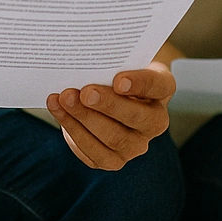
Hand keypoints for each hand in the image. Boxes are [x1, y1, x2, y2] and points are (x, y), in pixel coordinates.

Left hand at [46, 63, 174, 169]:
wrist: (113, 97)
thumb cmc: (118, 72)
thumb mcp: (123, 61)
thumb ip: (113, 61)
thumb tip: (87, 61)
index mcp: (162, 89)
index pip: (157, 86)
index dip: (139, 84)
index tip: (118, 80)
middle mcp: (156, 122)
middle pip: (135, 117)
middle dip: (107, 105)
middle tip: (84, 92)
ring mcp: (136, 145)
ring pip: (113, 139)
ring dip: (84, 118)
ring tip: (64, 99)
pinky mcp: (113, 160)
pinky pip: (93, 151)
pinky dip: (73, 130)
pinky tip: (58, 111)